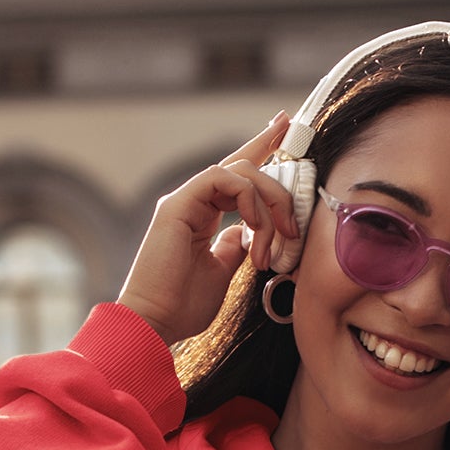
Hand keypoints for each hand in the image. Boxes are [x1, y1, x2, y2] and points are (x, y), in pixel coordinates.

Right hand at [117, 113, 302, 347]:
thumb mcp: (221, 272)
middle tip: (294, 226)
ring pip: (239, 171)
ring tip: (277, 238)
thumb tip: (248, 233)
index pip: (236, 175)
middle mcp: (192, 201)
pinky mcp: (177, 204)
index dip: (261, 147)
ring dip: (268, 202)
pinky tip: (256, 229)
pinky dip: (249, 201)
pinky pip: (223, 178)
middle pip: (243, 166)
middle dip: (279, 182)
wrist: (155, 322)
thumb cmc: (182, 305)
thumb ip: (235, 247)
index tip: (285, 127)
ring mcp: (184, 200)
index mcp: (201, 215)